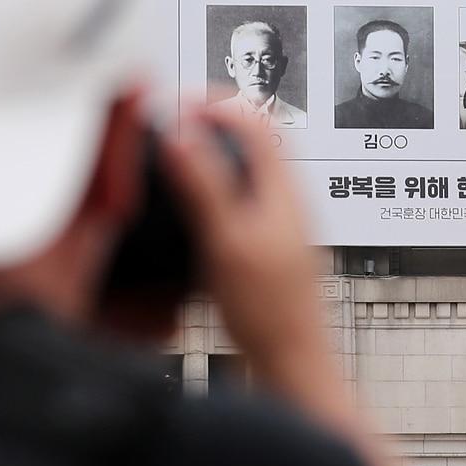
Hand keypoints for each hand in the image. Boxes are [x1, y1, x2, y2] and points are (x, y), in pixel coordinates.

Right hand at [161, 104, 330, 394]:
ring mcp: (279, 226)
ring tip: (176, 156)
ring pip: (246, 172)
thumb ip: (205, 185)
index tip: (178, 103)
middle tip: (172, 121)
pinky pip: (240, 202)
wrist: (293, 362)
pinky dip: (214, 192)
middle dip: (211, 123)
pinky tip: (191, 212)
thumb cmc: (270, 312)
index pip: (256, 119)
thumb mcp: (228, 240)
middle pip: (252, 141)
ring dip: (212, 156)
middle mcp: (287, 202)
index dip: (216, 102)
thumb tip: (184, 134)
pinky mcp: (268, 250)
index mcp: (283, 190)